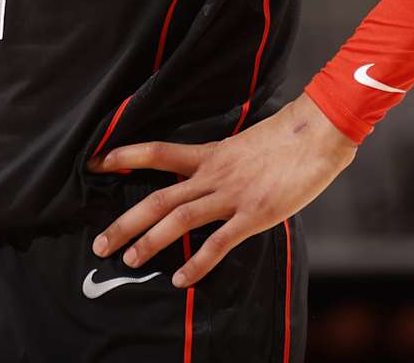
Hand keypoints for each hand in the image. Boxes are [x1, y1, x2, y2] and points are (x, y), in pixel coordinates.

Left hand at [87, 93, 356, 286]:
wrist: (319, 132)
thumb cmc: (287, 137)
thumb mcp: (245, 144)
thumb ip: (224, 161)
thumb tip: (209, 171)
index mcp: (210, 153)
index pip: (157, 152)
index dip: (124, 157)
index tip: (94, 164)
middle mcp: (213, 174)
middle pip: (158, 197)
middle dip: (125, 222)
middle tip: (100, 244)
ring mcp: (232, 195)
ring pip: (179, 218)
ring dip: (150, 241)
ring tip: (128, 260)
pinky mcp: (254, 215)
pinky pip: (218, 242)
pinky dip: (197, 263)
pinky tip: (179, 279)